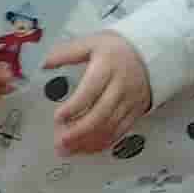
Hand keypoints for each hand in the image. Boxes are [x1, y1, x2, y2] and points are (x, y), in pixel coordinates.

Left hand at [50, 30, 155, 155]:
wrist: (151, 53)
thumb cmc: (116, 48)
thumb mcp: (91, 43)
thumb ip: (66, 53)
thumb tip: (42, 63)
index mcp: (107, 67)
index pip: (90, 91)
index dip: (74, 107)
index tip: (58, 117)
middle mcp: (121, 86)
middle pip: (101, 114)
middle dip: (79, 131)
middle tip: (59, 141)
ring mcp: (130, 101)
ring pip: (110, 127)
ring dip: (88, 141)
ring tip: (67, 149)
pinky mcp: (136, 111)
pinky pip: (119, 132)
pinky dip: (102, 143)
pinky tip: (86, 147)